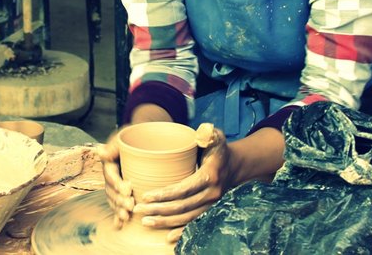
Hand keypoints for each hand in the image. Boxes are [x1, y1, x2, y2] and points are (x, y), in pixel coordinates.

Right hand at [96, 135, 134, 228]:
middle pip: (111, 191)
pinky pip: (116, 206)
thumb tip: (100, 151)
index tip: (128, 188)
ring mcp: (114, 187)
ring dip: (118, 210)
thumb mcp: (123, 139)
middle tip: (130, 205)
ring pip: (113, 201)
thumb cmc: (132, 139)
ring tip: (126, 217)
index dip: (118, 184)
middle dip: (119, 200)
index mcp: (109, 165)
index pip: (111, 176)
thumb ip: (113, 146)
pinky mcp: (120, 194)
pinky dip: (117, 217)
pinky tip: (119, 226)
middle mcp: (110, 177)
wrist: (138, 142)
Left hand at [133, 126, 229, 242]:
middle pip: (182, 206)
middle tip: (138, 209)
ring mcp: (211, 205)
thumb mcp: (215, 137)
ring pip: (186, 218)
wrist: (234, 165)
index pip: (184, 189)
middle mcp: (211, 194)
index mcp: (210, 176)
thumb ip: (207, 133)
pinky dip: (181, 232)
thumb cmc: (217, 149)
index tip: (146, 196)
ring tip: (145, 221)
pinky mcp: (209, 211)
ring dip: (165, 222)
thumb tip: (200, 134)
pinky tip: (167, 237)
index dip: (165, 194)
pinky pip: (195, 224)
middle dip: (158, 210)